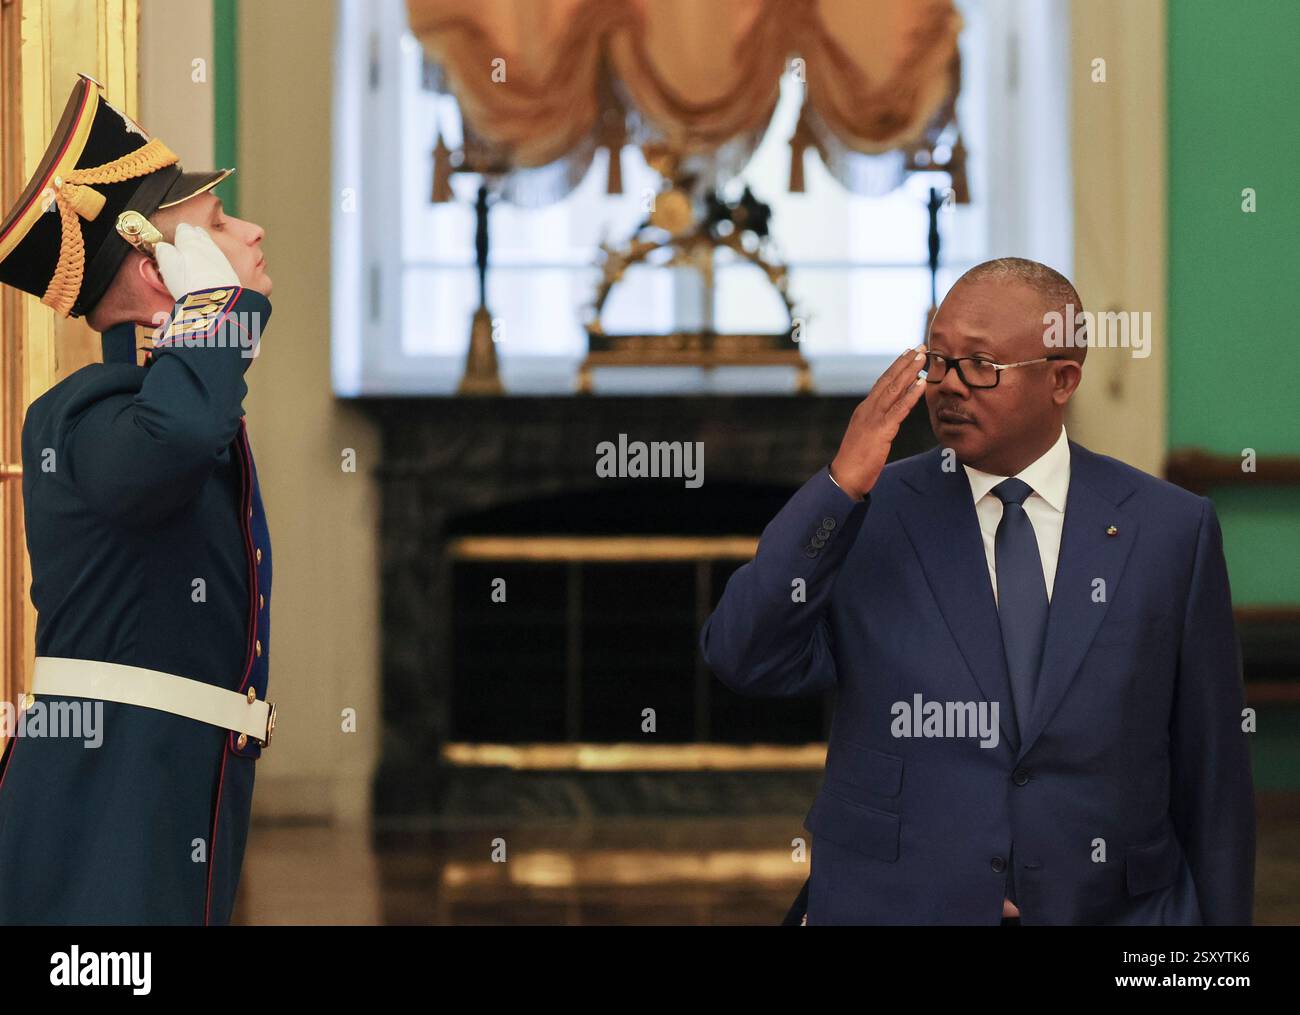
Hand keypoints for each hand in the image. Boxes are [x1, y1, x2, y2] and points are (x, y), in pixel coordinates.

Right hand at [153, 222, 238, 299]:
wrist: (215, 301)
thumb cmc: (189, 282)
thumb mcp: (167, 263)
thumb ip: (163, 251)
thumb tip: (162, 246)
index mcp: (191, 239)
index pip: (183, 228)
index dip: (178, 234)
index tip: (173, 241)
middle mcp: (208, 245)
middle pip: (199, 235)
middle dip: (192, 239)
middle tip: (183, 250)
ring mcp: (220, 257)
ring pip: (209, 247)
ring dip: (202, 251)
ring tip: (192, 262)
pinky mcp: (229, 271)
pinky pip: (217, 261)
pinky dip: (210, 264)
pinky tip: (205, 273)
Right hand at [829, 344, 927, 499]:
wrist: (845, 477)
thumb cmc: (856, 462)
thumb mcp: (866, 437)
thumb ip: (876, 425)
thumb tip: (888, 418)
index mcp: (864, 410)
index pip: (881, 383)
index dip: (895, 367)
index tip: (907, 354)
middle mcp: (868, 410)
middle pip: (888, 380)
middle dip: (905, 362)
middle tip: (920, 347)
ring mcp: (873, 419)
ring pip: (894, 390)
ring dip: (910, 372)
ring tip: (923, 357)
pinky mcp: (881, 431)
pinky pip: (899, 409)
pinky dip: (911, 395)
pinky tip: (922, 384)